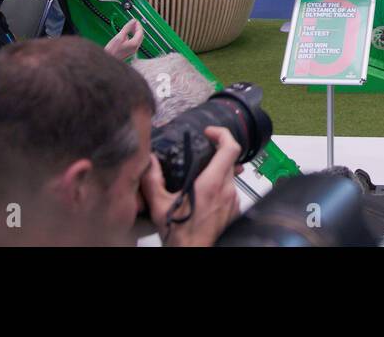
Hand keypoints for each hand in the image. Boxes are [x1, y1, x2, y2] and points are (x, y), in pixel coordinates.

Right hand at [104, 19, 143, 59]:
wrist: (108, 61)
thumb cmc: (112, 50)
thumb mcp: (119, 37)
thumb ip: (127, 28)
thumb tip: (133, 20)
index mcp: (134, 43)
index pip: (140, 32)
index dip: (138, 25)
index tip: (135, 20)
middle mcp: (136, 48)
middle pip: (140, 36)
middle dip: (138, 28)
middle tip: (133, 22)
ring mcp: (133, 51)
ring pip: (137, 39)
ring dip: (135, 32)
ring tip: (130, 26)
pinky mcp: (129, 52)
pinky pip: (134, 42)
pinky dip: (132, 36)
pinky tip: (126, 34)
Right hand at [140, 127, 241, 246]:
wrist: (193, 252)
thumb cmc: (179, 234)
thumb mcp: (159, 205)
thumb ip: (152, 180)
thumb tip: (149, 161)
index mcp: (211, 184)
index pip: (231, 148)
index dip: (223, 134)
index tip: (210, 133)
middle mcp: (227, 190)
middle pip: (231, 159)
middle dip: (217, 152)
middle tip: (203, 152)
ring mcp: (233, 201)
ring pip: (231, 175)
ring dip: (219, 171)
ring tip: (201, 176)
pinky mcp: (234, 211)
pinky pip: (232, 191)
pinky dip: (221, 187)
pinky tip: (206, 195)